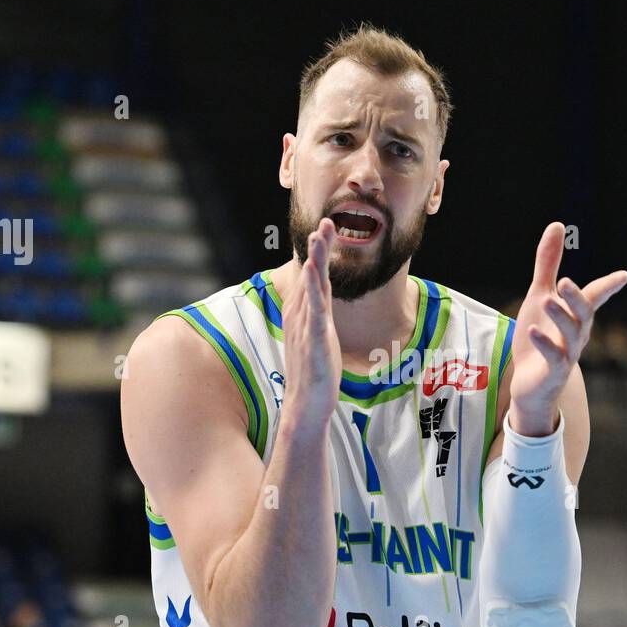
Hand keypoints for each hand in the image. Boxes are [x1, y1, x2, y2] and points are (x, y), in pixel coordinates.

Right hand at [281, 218, 340, 433]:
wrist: (306, 404)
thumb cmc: (313, 370)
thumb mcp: (316, 334)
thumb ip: (316, 312)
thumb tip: (319, 294)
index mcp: (303, 314)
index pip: (311, 276)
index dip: (318, 252)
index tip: (325, 227)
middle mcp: (301, 317)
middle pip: (310, 276)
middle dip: (317, 249)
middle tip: (324, 222)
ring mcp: (306, 328)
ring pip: (311, 290)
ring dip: (314, 263)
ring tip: (318, 238)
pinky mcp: (314, 343)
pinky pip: (314, 313)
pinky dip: (313, 293)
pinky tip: (312, 274)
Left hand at [508, 222, 626, 435]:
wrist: (530, 384)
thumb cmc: (539, 336)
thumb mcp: (539, 295)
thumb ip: (548, 263)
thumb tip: (557, 225)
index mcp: (577, 315)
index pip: (595, 297)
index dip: (608, 286)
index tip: (624, 276)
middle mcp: (577, 333)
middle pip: (583, 314)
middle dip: (577, 298)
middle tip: (565, 281)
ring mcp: (567, 353)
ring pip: (570, 335)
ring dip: (560, 317)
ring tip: (546, 300)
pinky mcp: (553, 371)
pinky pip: (553, 357)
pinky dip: (544, 344)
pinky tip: (532, 331)